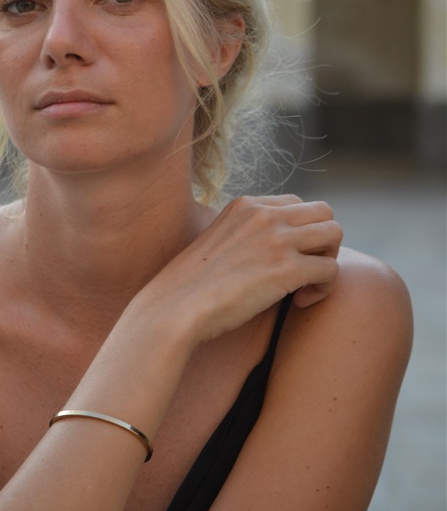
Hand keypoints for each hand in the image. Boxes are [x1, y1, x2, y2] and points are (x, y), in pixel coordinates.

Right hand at [141, 194, 342, 343]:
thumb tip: (267, 252)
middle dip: (322, 242)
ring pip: (335, 233)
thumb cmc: (191, 285)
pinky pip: (331, 269)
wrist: (176, 306)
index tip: (284, 259)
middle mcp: (264, 214)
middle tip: (306, 270)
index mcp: (246, 205)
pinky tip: (300, 303)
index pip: (296, 204)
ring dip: (329, 260)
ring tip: (307, 285)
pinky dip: (324, 289)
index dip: (299, 232)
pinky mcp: (287, 268)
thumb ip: (244, 235)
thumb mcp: (217, 241)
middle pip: (323, 212)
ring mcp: (277, 238)